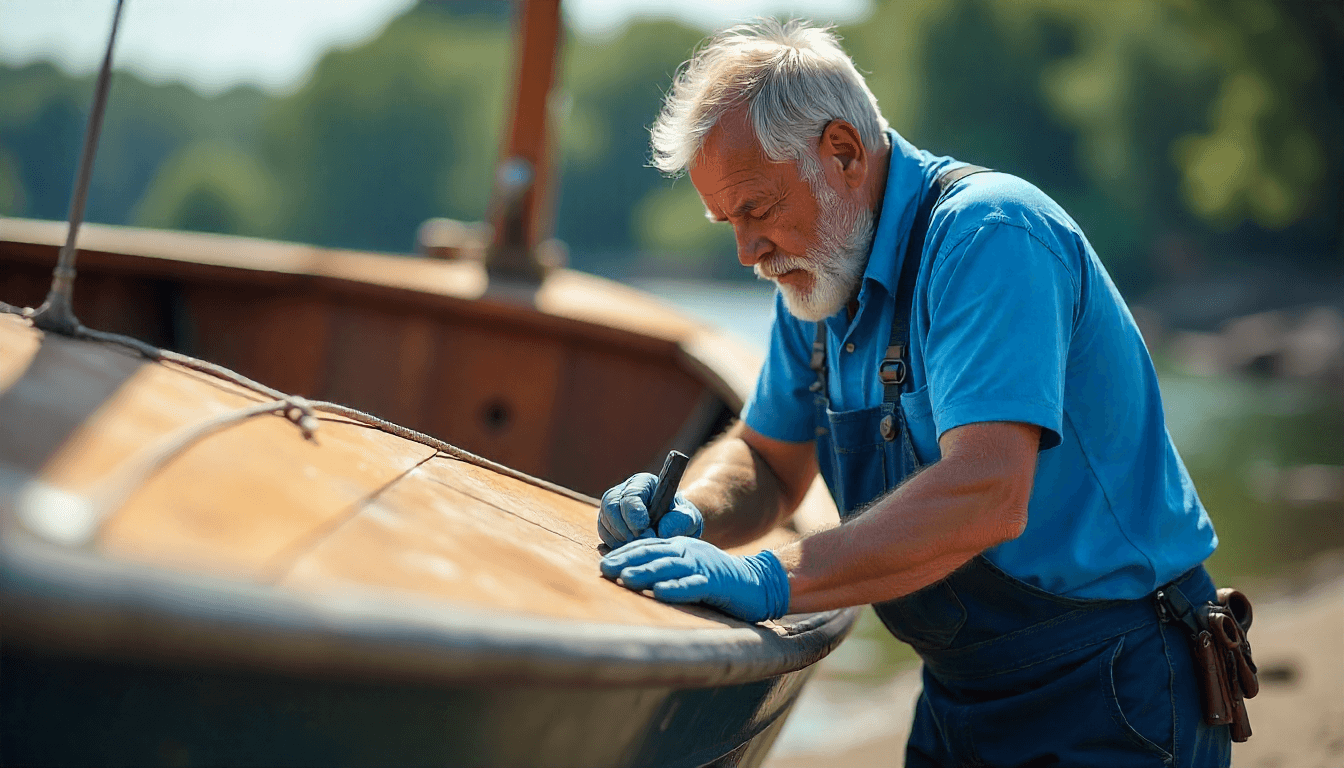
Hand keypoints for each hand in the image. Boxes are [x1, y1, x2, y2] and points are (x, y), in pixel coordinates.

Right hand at [597, 472, 703, 547]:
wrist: (673, 528)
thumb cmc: (680, 519)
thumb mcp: (688, 519)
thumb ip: (680, 521)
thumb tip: (662, 530)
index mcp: (644, 483)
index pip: (630, 495)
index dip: (634, 515)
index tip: (646, 532)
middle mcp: (624, 491)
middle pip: (611, 505)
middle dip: (624, 528)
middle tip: (640, 541)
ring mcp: (613, 506)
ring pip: (605, 520)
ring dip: (619, 537)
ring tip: (638, 545)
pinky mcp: (607, 522)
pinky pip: (603, 533)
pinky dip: (614, 544)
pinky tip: (631, 547)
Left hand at [599, 537, 789, 622]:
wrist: (756, 582)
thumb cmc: (716, 579)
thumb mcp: (687, 568)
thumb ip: (665, 569)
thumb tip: (629, 576)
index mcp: (680, 547)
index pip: (648, 546)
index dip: (625, 553)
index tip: (604, 564)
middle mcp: (689, 552)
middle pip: (654, 553)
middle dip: (628, 561)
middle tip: (605, 569)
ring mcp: (702, 566)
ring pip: (670, 567)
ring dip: (647, 572)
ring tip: (626, 579)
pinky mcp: (716, 583)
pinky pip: (694, 585)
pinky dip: (676, 588)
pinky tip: (660, 593)